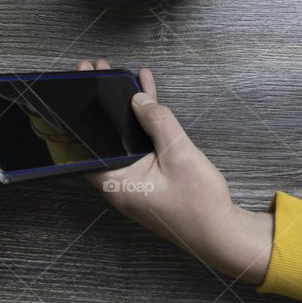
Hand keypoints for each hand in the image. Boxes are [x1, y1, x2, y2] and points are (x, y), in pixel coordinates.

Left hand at [78, 59, 273, 284]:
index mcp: (116, 183)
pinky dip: (143, 122)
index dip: (79, 113)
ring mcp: (134, 179)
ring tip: (118, 74)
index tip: (80, 83)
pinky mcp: (150, 176)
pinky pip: (140, 144)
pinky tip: (147, 95)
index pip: (84, 146)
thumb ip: (158, 122)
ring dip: (123, 108)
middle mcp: (119, 182)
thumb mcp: (178, 155)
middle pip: (102, 137)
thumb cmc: (199, 204)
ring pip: (123, 137)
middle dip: (100, 103)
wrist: (222, 233)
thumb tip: (138, 99)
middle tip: (96, 69)